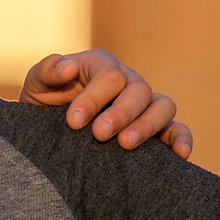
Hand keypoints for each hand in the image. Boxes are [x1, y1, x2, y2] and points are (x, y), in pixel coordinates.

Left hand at [19, 49, 196, 157]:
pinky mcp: (154, 130)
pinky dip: (181, 139)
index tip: (73, 123)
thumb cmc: (43, 103)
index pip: (110, 76)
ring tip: (125, 145)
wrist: (46, 132)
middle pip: (138, 90)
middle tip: (99, 134)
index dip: (93, 99)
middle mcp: (128, 81)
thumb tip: (69, 69)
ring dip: (147, 125)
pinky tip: (179, 154)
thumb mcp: (37, 84)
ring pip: (162, 106)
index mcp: (102, 65)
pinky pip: (176, 129)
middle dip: (120, 113)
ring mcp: (144, 105)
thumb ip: (48, 71)